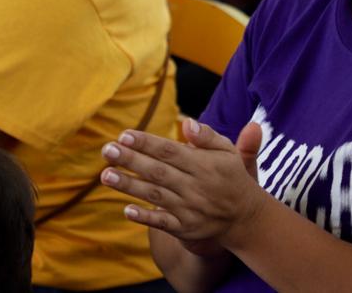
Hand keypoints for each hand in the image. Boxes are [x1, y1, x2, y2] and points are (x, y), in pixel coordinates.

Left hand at [101, 119, 266, 253]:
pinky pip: (162, 223)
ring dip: (130, 186)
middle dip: (131, 160)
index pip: (170, 151)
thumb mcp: (228, 153)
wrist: (246, 218)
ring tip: (106, 175)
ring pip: (155, 195)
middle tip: (107, 149)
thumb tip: (187, 122)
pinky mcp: (185, 228)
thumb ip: (208, 137)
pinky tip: (126, 210)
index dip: (147, 143)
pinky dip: (145, 217)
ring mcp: (189, 209)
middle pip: (158, 171)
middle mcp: (195, 186)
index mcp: (204, 165)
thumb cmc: (232, 178)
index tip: (124, 134)